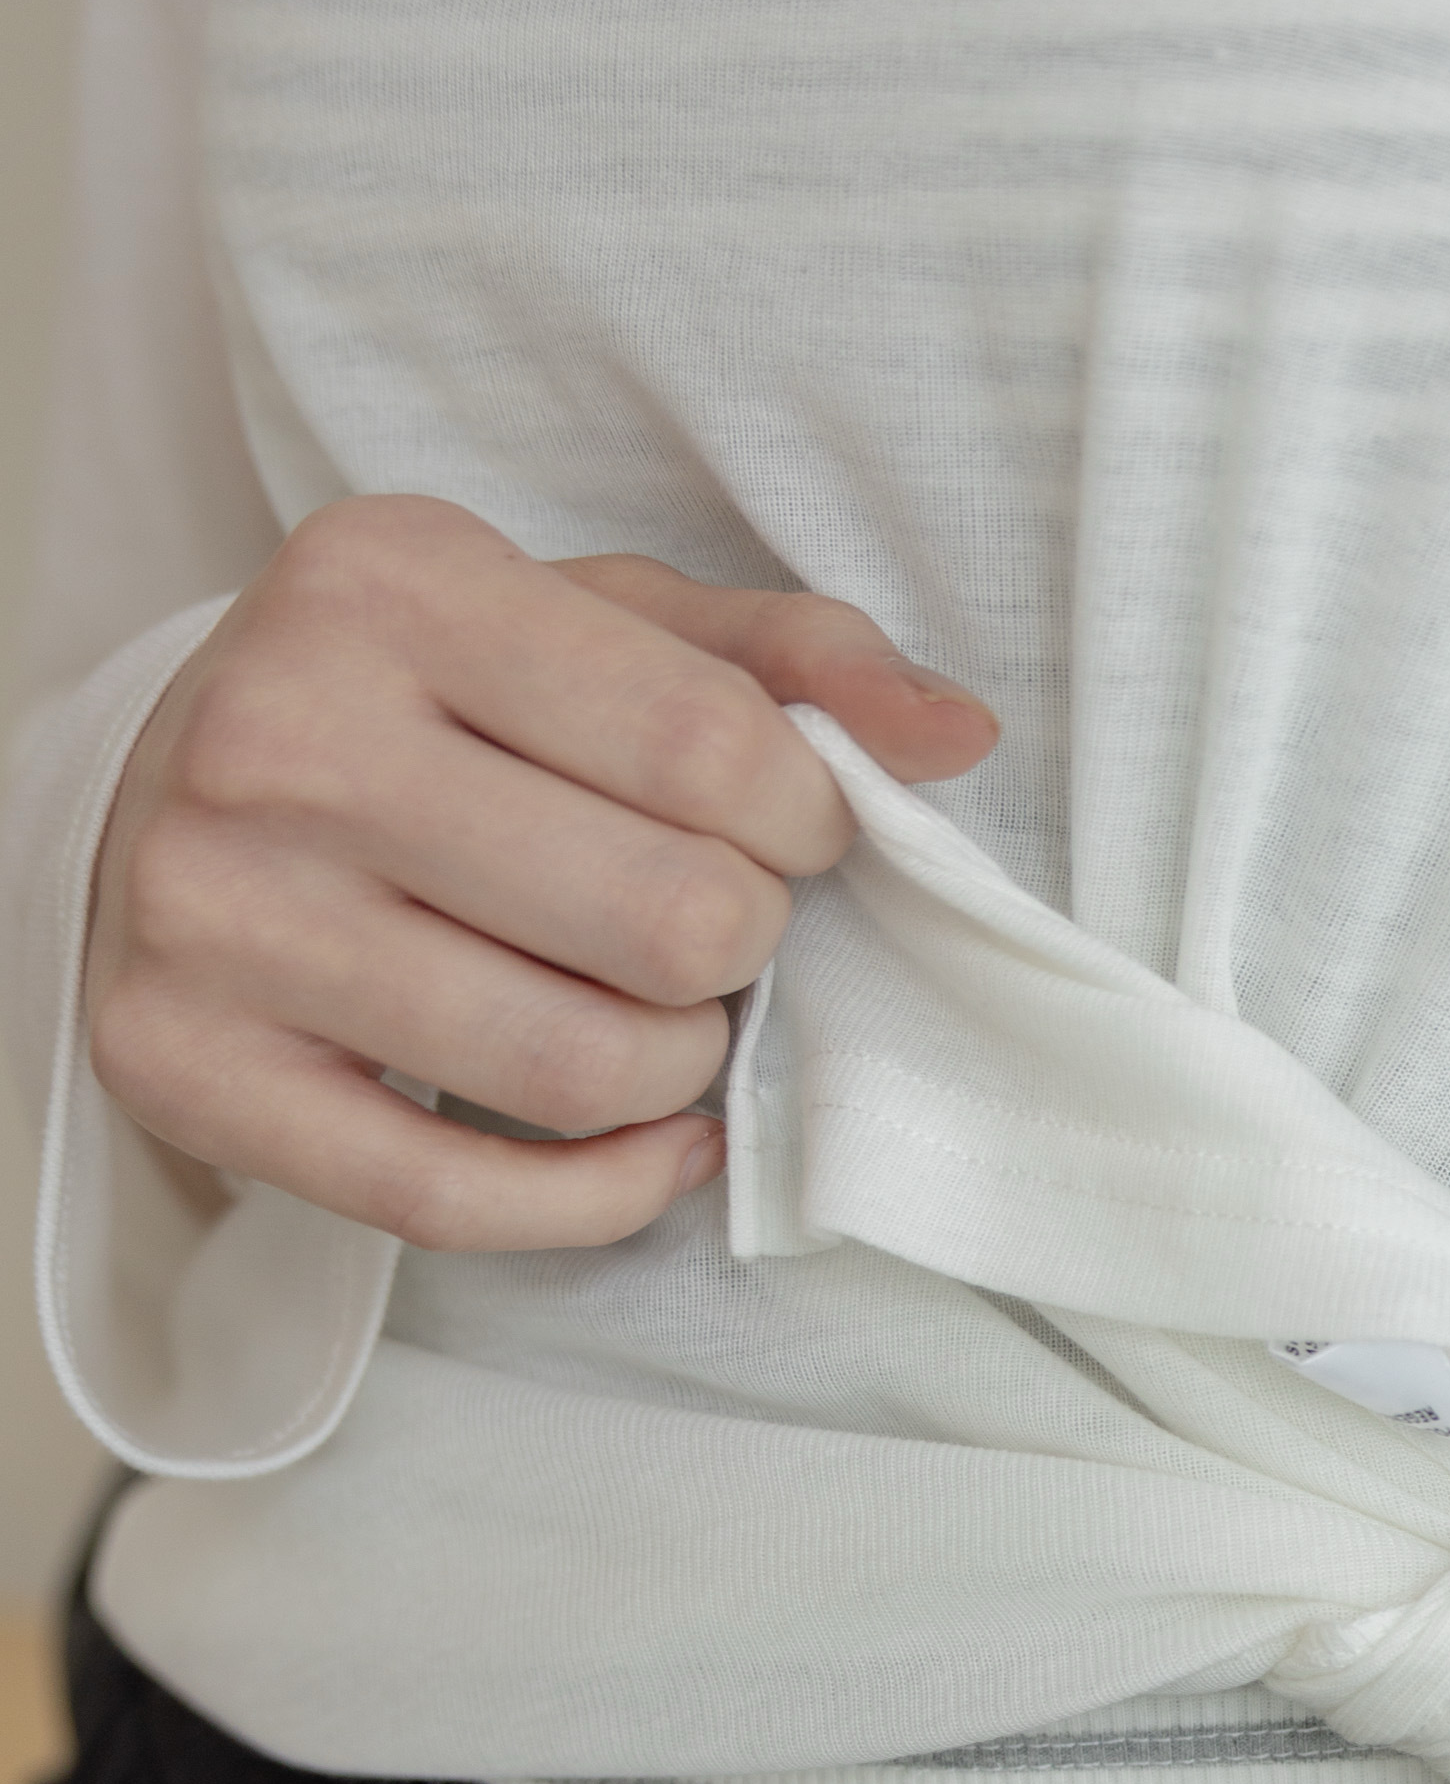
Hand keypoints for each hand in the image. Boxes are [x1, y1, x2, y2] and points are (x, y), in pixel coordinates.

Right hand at [87, 490, 995, 1249]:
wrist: (159, 802)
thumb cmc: (422, 707)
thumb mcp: (593, 624)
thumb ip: (782, 659)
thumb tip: (956, 734)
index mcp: (388, 583)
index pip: (709, 747)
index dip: (809, 821)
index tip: (791, 832)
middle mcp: (276, 738)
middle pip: (662, 919)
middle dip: (741, 945)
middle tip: (712, 929)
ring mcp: (211, 912)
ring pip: (572, 1067)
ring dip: (677, 1068)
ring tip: (665, 1021)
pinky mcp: (181, 1067)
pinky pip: (453, 1200)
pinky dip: (600, 1194)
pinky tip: (649, 1144)